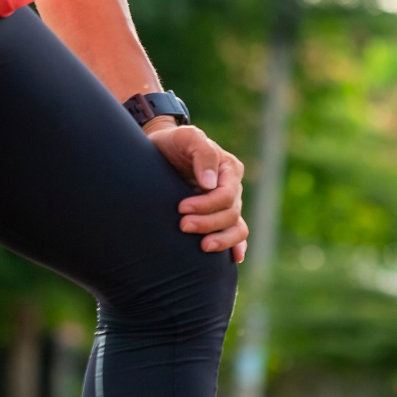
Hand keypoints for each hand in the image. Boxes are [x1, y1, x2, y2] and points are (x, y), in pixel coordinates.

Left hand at [145, 118, 247, 262]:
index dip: (207, 205)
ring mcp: (227, 205)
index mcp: (229, 169)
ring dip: (222, 240)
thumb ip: (202, 153)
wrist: (159, 151)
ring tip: (202, 247)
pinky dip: (236, 247)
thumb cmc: (172, 143)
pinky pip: (235, 234)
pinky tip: (234, 259)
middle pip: (231, 214)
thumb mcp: (185, 137)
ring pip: (237, 229)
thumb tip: (210, 184)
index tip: (181, 207)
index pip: (227, 195)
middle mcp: (232, 188)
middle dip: (208, 223)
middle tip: (182, 226)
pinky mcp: (218, 217)